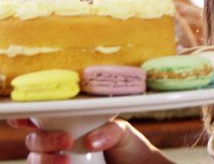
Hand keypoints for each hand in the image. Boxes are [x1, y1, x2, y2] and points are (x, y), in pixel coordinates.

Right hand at [8, 118, 167, 163]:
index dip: (27, 117)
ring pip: (35, 158)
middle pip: (35, 139)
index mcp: (69, 122)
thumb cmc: (126, 144)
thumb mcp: (122, 132)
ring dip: (45, 159)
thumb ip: (110, 130)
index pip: (40, 118)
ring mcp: (56, 158)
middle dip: (44, 139)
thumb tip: (91, 141)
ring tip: (65, 161)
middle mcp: (57, 140)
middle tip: (66, 141)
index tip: (25, 118)